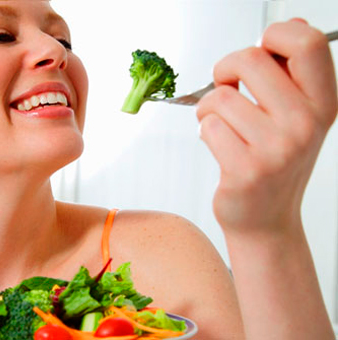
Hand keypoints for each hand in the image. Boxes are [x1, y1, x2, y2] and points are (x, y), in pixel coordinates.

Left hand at [196, 19, 336, 234]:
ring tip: (218, 123)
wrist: (266, 219)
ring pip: (221, 97)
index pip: (306, 43)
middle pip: (251, 59)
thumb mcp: (297, 116)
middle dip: (224, 67)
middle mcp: (305, 124)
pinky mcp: (247, 169)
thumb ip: (293, 73)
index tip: (259, 50)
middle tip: (224, 83)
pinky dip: (204, 130)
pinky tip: (217, 144)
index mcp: (322, 103)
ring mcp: (277, 149)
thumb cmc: (274, 163)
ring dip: (208, 107)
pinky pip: (209, 126)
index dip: (274, 34)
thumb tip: (293, 25)